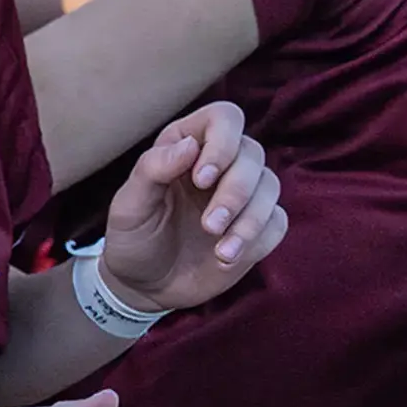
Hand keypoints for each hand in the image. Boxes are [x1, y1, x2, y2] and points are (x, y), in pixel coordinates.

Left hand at [99, 105, 286, 312]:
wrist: (144, 286)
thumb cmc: (133, 238)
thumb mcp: (130, 206)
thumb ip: (152, 169)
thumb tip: (190, 144)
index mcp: (189, 145)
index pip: (225, 119)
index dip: (222, 143)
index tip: (202, 179)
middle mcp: (222, 164)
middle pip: (252, 154)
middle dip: (235, 192)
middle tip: (208, 225)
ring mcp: (243, 196)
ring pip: (270, 187)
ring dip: (250, 219)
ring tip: (221, 250)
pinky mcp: (258, 227)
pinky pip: (277, 222)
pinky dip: (257, 240)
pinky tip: (226, 258)